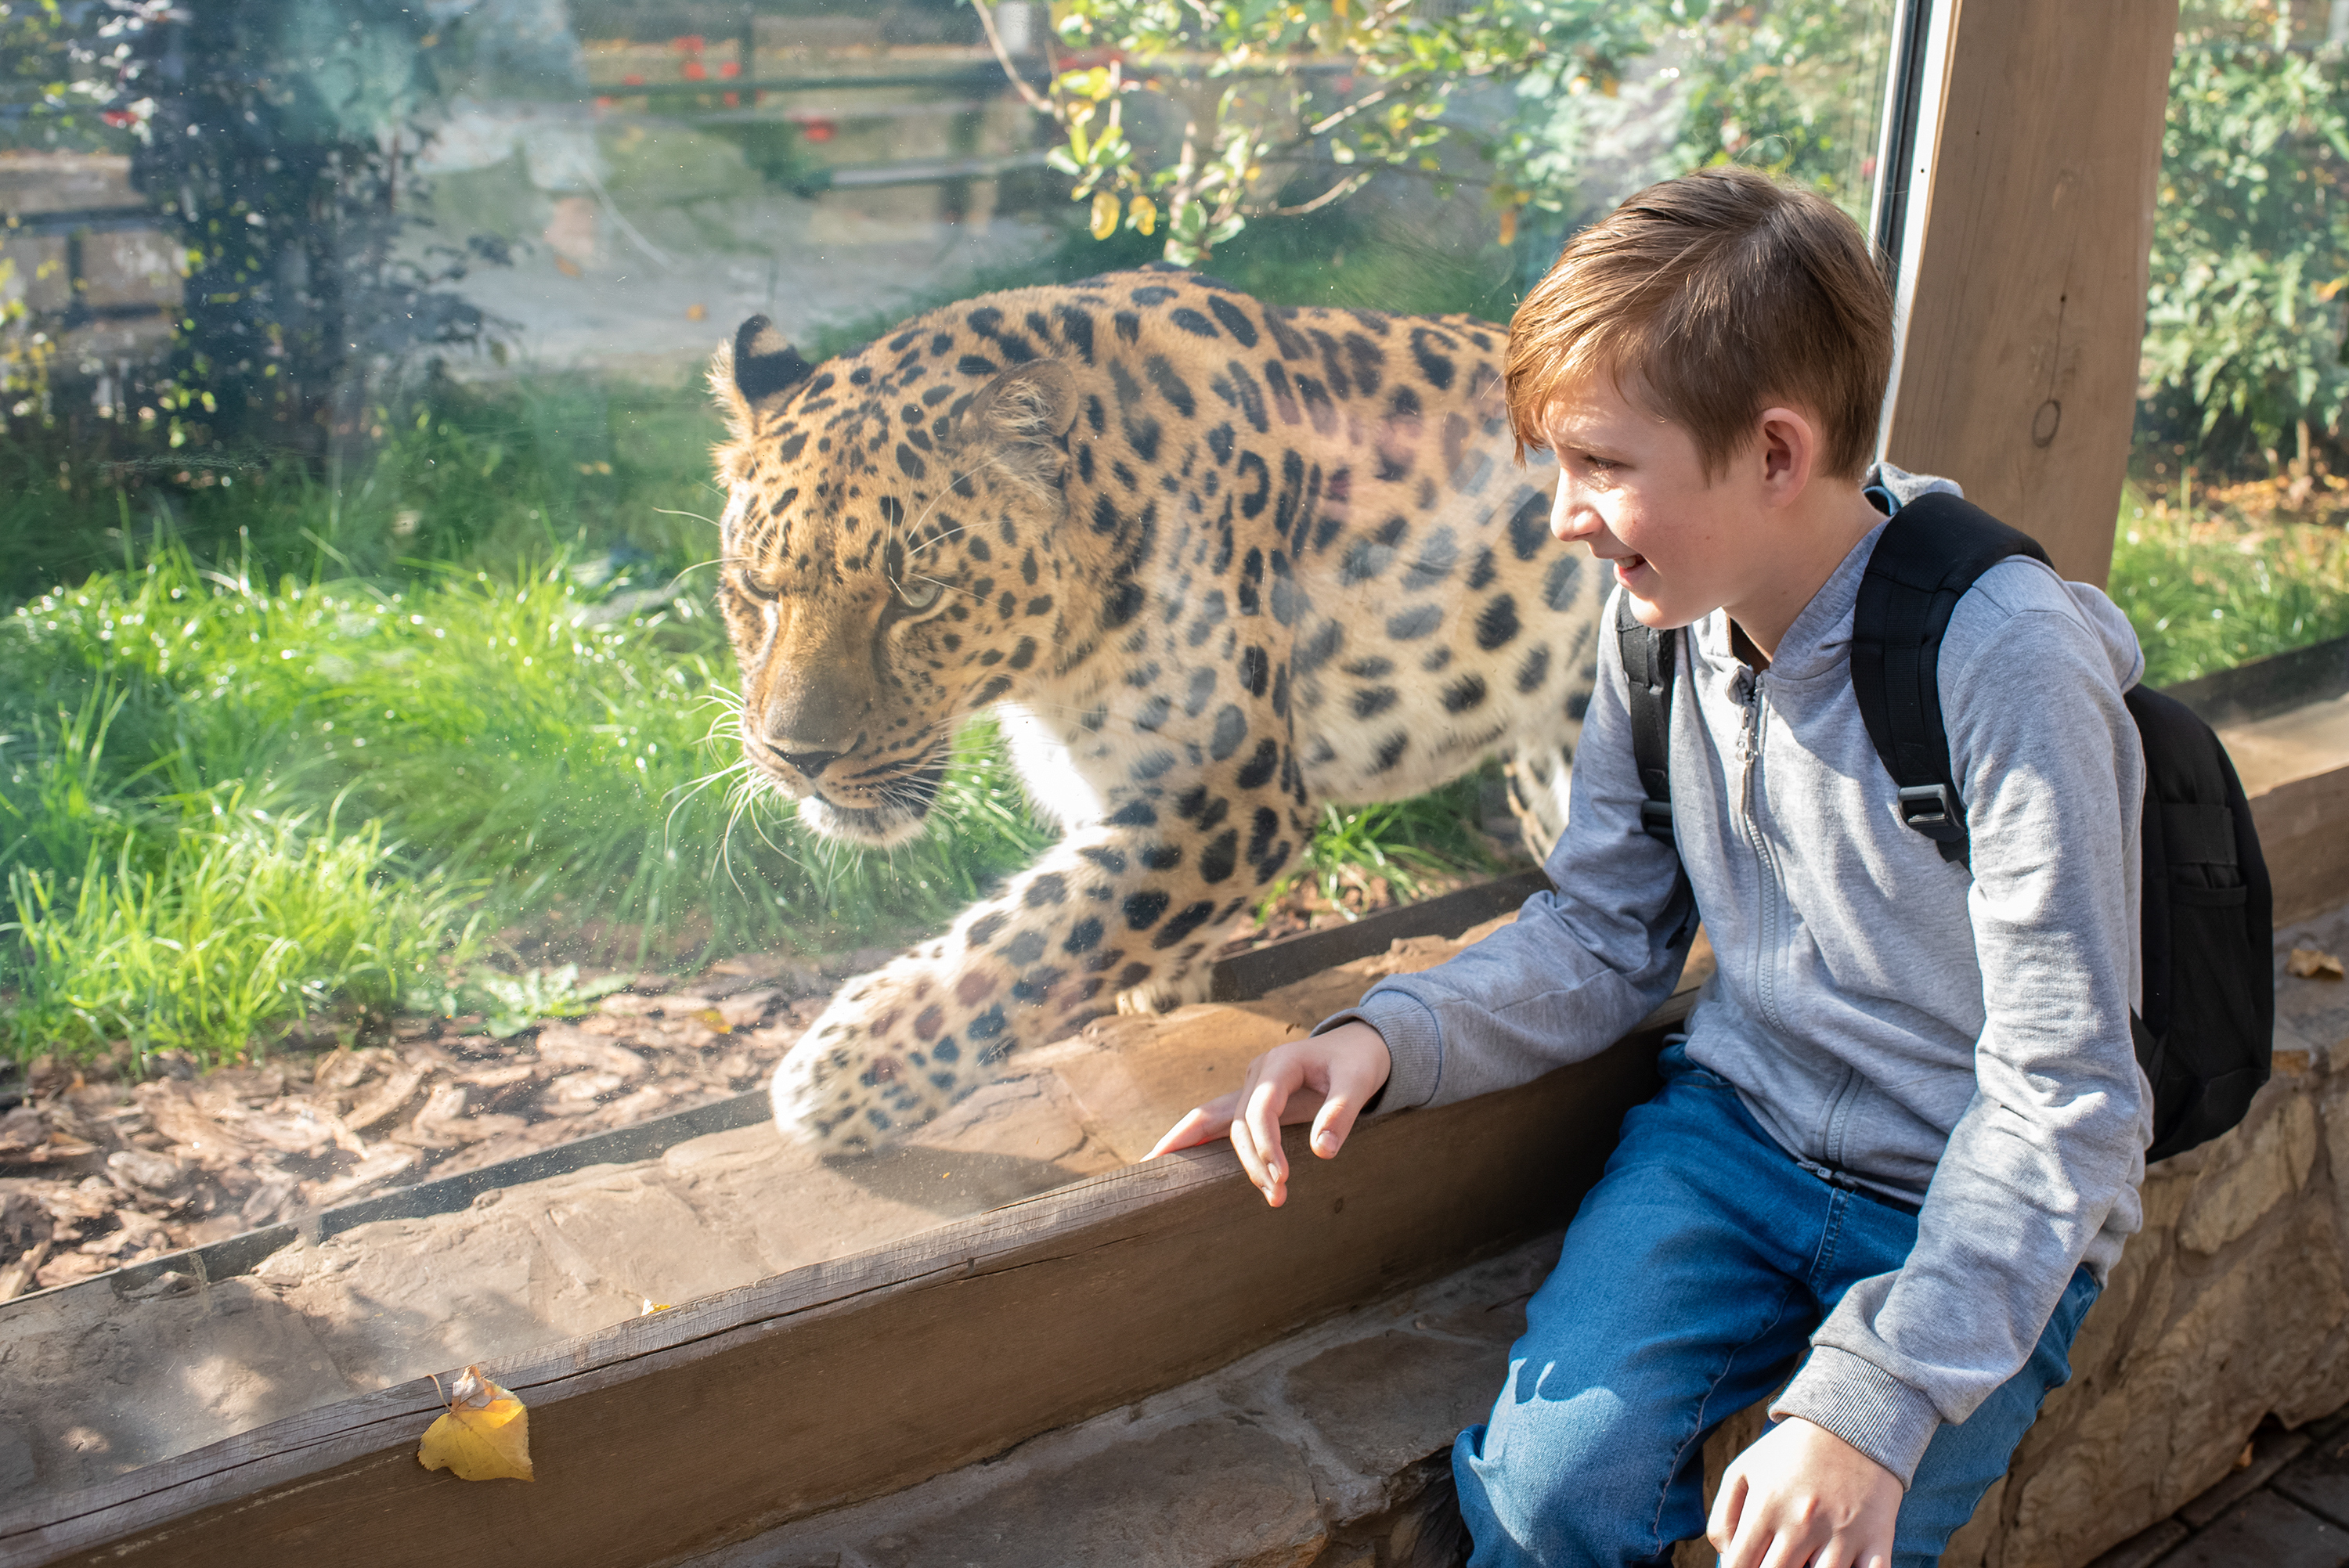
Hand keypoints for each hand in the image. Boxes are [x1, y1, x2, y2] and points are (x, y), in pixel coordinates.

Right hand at [1144, 1022, 1391, 1206]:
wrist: (1358, 1045)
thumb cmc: (1358, 1061)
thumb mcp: (1359, 1082)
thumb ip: (1341, 1114)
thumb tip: (1322, 1153)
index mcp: (1279, 1063)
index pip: (1261, 1108)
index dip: (1267, 1144)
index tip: (1282, 1176)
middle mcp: (1258, 1074)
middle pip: (1239, 1123)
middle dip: (1253, 1162)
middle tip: (1277, 1196)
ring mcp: (1250, 1087)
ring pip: (1224, 1126)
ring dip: (1239, 1162)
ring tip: (1266, 1197)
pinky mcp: (1252, 1101)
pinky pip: (1216, 1121)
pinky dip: (1192, 1139)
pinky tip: (1162, 1158)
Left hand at [1709, 1417, 1899, 1567]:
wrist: (1852, 1425)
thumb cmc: (1790, 1453)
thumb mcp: (1744, 1470)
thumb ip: (1724, 1516)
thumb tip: (1726, 1557)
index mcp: (1767, 1506)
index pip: (1740, 1565)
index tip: (1748, 1564)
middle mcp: (1803, 1523)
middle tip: (1778, 1558)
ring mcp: (1843, 1535)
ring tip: (1805, 1559)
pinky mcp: (1877, 1541)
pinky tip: (1842, 1565)